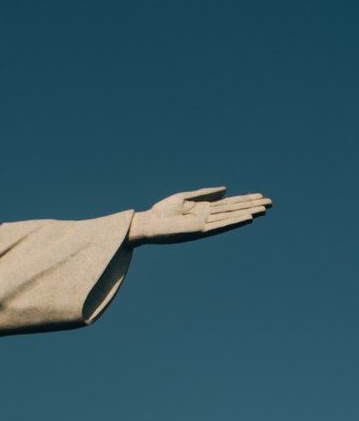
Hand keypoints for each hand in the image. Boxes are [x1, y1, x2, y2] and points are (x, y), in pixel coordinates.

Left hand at [128, 188, 270, 245]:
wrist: (148, 224)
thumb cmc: (162, 211)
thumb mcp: (185, 197)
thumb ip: (205, 193)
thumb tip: (226, 189)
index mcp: (204, 209)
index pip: (229, 203)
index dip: (245, 199)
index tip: (261, 196)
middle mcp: (207, 217)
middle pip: (234, 209)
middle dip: (252, 205)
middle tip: (271, 202)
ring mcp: (205, 225)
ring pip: (231, 217)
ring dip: (248, 213)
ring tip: (264, 209)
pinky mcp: (200, 231)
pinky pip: (221, 226)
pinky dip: (234, 222)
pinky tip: (247, 218)